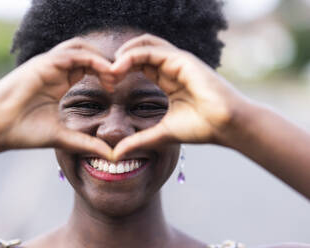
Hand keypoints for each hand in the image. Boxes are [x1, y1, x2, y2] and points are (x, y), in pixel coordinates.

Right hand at [0, 38, 113, 158]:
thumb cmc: (23, 132)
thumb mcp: (62, 137)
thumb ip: (86, 143)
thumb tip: (111, 155)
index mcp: (59, 82)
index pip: (87, 67)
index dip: (104, 73)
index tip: (116, 88)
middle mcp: (54, 70)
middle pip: (86, 52)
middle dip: (105, 63)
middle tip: (119, 79)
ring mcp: (47, 65)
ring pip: (80, 48)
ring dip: (100, 58)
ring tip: (113, 76)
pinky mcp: (41, 64)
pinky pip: (71, 54)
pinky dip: (91, 60)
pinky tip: (104, 73)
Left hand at [110, 34, 245, 159]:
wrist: (226, 126)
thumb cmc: (201, 128)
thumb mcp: (161, 134)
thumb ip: (138, 141)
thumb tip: (116, 154)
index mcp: (169, 80)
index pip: (140, 65)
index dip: (122, 71)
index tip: (108, 86)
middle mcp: (172, 67)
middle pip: (140, 51)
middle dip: (119, 61)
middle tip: (105, 77)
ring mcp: (178, 61)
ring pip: (144, 45)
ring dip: (123, 55)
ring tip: (109, 70)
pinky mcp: (182, 59)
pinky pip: (152, 50)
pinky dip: (132, 55)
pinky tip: (119, 67)